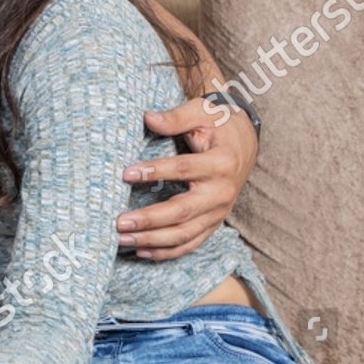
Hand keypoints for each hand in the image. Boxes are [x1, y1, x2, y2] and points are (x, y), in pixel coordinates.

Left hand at [116, 96, 256, 259]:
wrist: (244, 143)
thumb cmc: (219, 124)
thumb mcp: (201, 112)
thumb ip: (175, 117)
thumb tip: (148, 117)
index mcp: (221, 163)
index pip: (184, 169)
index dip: (155, 171)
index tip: (125, 173)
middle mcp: (222, 192)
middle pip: (183, 211)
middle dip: (149, 219)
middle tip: (119, 222)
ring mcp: (219, 212)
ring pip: (185, 233)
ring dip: (153, 240)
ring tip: (122, 239)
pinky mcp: (213, 222)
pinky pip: (191, 243)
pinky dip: (167, 251)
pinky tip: (142, 251)